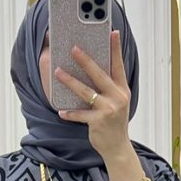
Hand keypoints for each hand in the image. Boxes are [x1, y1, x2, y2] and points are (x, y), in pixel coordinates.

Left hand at [54, 30, 130, 155]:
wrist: (117, 147)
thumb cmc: (113, 122)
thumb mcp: (116, 102)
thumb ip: (108, 87)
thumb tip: (91, 68)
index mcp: (122, 90)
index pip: (119, 65)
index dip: (116, 49)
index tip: (112, 33)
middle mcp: (118, 97)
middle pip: (99, 74)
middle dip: (85, 60)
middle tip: (73, 48)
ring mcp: (108, 109)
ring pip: (86, 92)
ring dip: (70, 81)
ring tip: (57, 72)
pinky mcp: (98, 122)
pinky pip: (80, 114)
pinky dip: (70, 113)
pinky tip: (61, 111)